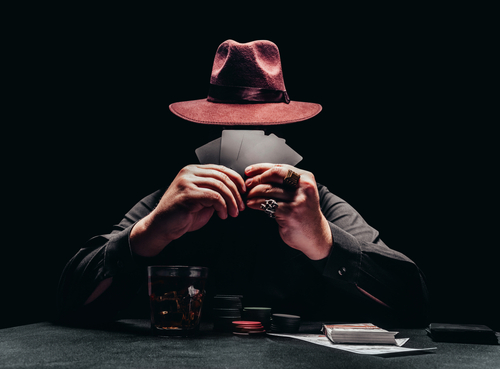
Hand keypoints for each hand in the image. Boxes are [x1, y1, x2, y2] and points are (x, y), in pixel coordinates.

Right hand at [131, 164, 245, 256]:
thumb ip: (216, 192)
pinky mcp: (186, 194)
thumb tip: (237, 191)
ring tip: (233, 213)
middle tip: (240, 207)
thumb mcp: (203, 200)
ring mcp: (186, 182)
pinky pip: (213, 196)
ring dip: (230, 201)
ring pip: (219, 186)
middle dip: (235, 193)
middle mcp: (189, 173)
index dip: (236, 180)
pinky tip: (222, 214)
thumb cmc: (182, 215)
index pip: (221, 169)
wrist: (162, 227)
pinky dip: (222, 206)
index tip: (244, 192)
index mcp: (193, 170)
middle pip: (222, 177)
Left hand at [245, 164, 331, 259]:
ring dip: (253, 193)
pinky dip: (255, 203)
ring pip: (268, 190)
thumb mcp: (299, 193)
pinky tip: (250, 204)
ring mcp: (298, 200)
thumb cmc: (303, 213)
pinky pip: (267, 204)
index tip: (249, 171)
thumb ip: (285, 182)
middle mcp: (304, 187)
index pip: (279, 167)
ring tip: (247, 196)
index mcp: (306, 178)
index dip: (261, 168)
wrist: (315, 235)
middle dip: (256, 179)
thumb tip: (257, 174)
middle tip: (247, 185)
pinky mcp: (290, 213)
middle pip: (273, 175)